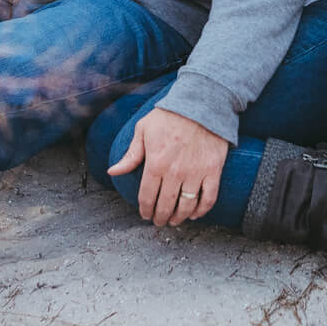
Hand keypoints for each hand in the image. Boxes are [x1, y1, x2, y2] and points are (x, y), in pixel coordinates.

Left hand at [105, 107, 227, 225]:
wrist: (201, 104)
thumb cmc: (169, 116)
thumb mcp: (143, 130)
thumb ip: (130, 155)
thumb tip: (113, 171)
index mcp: (155, 163)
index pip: (147, 196)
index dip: (144, 209)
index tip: (145, 214)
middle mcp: (175, 172)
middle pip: (166, 205)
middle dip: (160, 217)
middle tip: (159, 221)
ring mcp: (196, 173)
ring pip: (186, 206)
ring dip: (179, 218)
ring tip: (175, 221)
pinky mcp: (213, 171)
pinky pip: (208, 198)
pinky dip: (201, 210)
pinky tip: (194, 214)